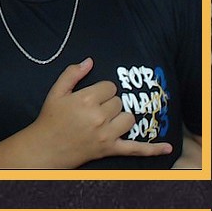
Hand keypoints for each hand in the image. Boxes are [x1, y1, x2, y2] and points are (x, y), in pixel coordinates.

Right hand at [32, 59, 172, 164]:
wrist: (44, 148)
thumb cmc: (50, 119)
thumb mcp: (56, 92)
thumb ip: (72, 74)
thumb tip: (89, 60)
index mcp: (86, 99)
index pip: (109, 87)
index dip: (101, 91)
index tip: (91, 98)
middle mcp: (98, 116)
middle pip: (119, 102)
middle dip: (108, 105)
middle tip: (91, 112)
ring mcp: (106, 134)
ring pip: (128, 118)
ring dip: (120, 118)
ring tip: (105, 122)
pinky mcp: (110, 149)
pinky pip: (135, 148)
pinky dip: (152, 149)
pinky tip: (167, 147)